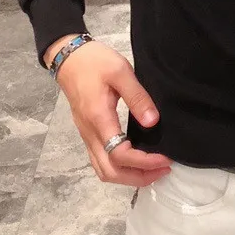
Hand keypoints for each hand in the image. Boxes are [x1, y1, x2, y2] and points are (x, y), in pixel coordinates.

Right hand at [48, 37, 172, 186]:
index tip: (165, 158)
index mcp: (99, 119)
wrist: (69, 57)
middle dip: (138, 177)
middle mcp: (90, 133)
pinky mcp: (87, 133)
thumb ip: (137, 96)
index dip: (144, 162)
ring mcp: (86, 135)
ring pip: (103, 170)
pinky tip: (135, 160)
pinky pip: (100, 161)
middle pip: (110, 172)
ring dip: (128, 176)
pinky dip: (119, 168)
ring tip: (153, 169)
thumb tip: (152, 122)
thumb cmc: (94, 62)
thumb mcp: (120, 71)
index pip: (120, 155)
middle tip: (163, 169)